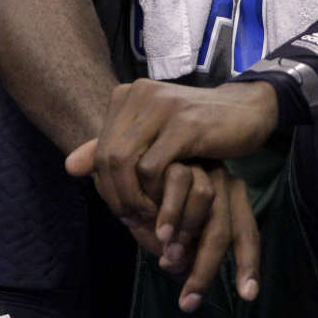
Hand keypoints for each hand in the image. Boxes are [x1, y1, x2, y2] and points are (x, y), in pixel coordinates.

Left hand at [63, 79, 276, 221]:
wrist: (248, 111)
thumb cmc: (198, 127)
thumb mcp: (153, 136)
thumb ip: (114, 147)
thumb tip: (69, 166)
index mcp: (126, 96)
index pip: (99, 149)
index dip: (106, 185)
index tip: (122, 211)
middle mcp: (138, 96)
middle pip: (108, 157)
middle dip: (116, 195)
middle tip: (132, 221)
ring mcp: (160, 107)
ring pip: (125, 162)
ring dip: (133, 198)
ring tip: (147, 220)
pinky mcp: (185, 124)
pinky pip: (153, 167)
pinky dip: (154, 194)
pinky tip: (165, 210)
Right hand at [153, 161, 258, 310]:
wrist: (131, 150)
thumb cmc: (154, 195)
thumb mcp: (172, 226)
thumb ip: (180, 246)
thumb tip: (180, 273)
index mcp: (231, 198)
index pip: (246, 234)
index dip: (248, 264)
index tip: (247, 295)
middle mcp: (223, 182)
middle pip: (223, 228)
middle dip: (207, 268)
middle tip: (190, 300)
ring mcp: (200, 167)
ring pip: (205, 202)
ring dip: (185, 235)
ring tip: (166, 259)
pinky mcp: (175, 155)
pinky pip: (176, 183)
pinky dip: (168, 211)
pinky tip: (154, 229)